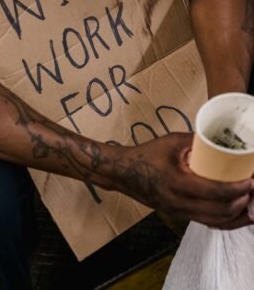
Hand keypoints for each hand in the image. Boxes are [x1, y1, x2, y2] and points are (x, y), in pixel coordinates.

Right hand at [106, 133, 253, 229]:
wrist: (124, 173)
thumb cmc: (146, 155)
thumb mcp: (171, 142)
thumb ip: (196, 141)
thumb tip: (220, 140)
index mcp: (178, 183)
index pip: (217, 192)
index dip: (240, 188)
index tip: (252, 180)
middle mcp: (179, 203)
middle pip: (221, 211)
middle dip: (244, 202)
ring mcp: (179, 212)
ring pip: (216, 222)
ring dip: (237, 215)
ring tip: (250, 203)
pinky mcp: (178, 215)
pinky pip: (207, 223)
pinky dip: (225, 221)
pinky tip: (234, 213)